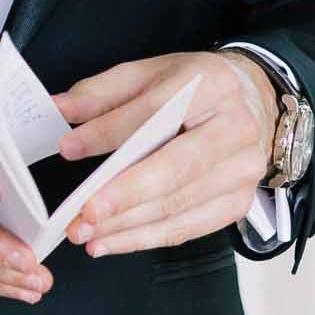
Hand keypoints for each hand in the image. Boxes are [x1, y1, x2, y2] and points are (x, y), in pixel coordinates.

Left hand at [51, 49, 279, 255]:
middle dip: (123, 195)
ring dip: (127, 225)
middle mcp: (234, 129)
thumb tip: (59, 108)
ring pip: (178, 205)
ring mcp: (242, 170)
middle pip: (173, 168)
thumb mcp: (149, 73)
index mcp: (211, 85)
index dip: (108, 132)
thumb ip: (101, 93)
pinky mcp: (239, 202)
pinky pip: (188, 227)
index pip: (153, 112)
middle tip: (81, 215)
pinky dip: (146, 238)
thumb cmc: (193, 87)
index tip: (67, 148)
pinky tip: (112, 241)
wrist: (255, 101)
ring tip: (86, 234)